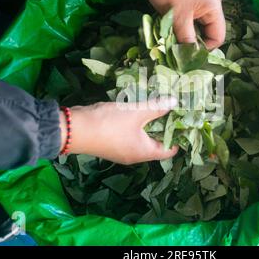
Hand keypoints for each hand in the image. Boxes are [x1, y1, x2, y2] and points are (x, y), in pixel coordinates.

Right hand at [59, 97, 178, 163]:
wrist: (73, 130)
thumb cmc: (109, 123)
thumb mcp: (136, 112)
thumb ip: (156, 108)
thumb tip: (175, 103)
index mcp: (144, 152)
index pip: (169, 150)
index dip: (179, 137)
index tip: (185, 122)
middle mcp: (135, 156)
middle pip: (156, 145)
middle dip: (164, 128)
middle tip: (173, 111)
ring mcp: (122, 151)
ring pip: (142, 140)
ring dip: (150, 126)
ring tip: (158, 108)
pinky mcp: (111, 144)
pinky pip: (131, 136)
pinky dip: (137, 126)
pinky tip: (138, 111)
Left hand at [128, 0, 225, 49]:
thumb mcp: (178, 17)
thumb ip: (186, 39)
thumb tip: (190, 58)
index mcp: (213, 7)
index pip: (218, 36)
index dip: (206, 48)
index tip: (190, 55)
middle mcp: (209, 6)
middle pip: (208, 34)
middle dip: (194, 44)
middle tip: (180, 52)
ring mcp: (197, 5)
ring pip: (195, 30)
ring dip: (185, 38)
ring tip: (173, 44)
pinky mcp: (185, 5)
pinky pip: (187, 23)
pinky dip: (179, 30)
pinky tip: (170, 35)